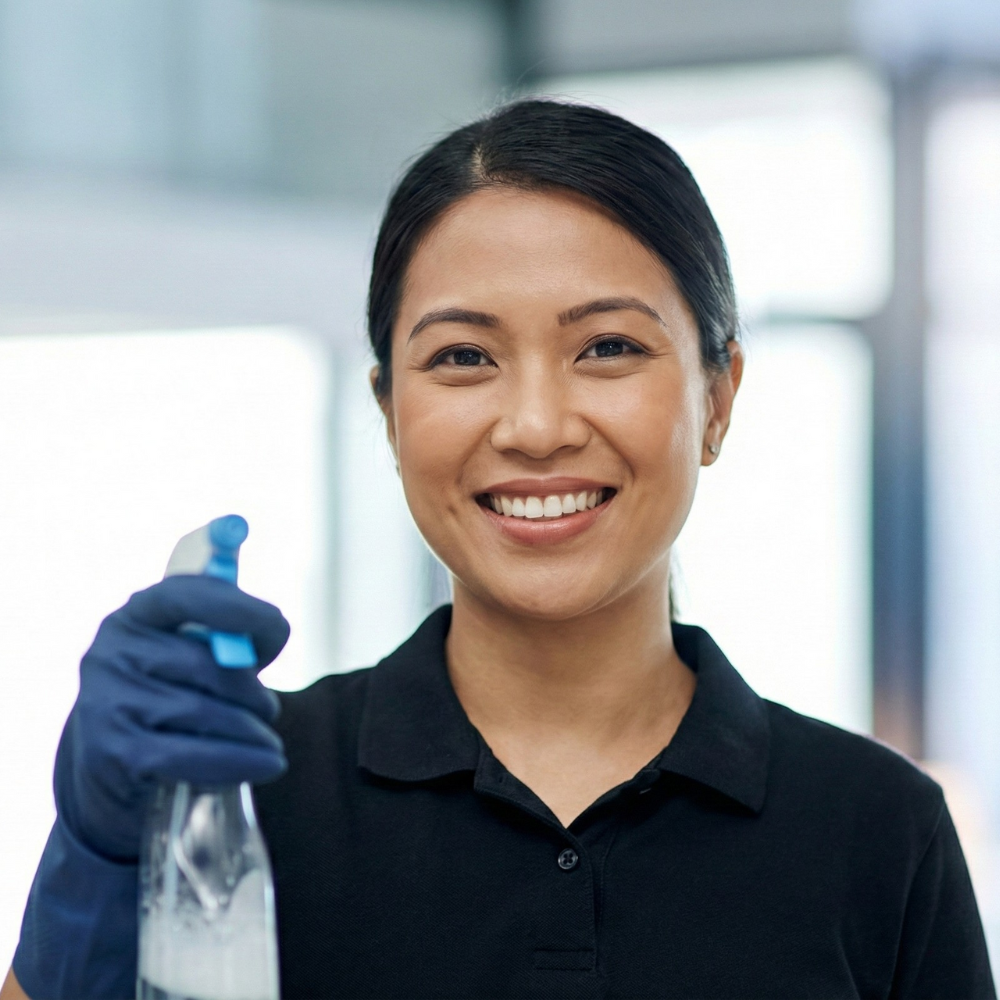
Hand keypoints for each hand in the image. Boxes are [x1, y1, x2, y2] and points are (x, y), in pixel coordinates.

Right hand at [53, 574, 289, 860]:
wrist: (114, 775)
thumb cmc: (171, 703)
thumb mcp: (190, 661)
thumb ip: (226, 638)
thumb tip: (273, 630)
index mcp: (136, 617)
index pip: (184, 596)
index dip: (236, 607)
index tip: (279, 625)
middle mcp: (111, 653)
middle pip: (205, 664)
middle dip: (251, 692)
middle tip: (271, 711)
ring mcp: (106, 702)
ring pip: (204, 711)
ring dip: (251, 732)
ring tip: (269, 745)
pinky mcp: (113, 752)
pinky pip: (192, 755)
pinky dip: (239, 762)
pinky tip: (265, 765)